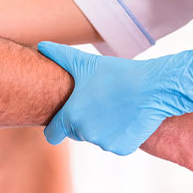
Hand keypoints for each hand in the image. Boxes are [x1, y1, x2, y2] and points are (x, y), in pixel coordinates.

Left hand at [38, 41, 192, 154]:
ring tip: (114, 107)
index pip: (52, 134)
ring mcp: (104, 143)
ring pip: (97, 138)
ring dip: (102, 128)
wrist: (152, 87)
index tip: (62, 120)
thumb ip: (59, 56)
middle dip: (83, 122)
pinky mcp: (123, 148)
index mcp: (70, 116)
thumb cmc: (116, 73)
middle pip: (77, 133)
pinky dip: (120, 134)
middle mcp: (84, 133)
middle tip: (97, 103)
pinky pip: (116, 143)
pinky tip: (126, 116)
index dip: (56, 127)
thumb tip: (40, 44)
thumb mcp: (85, 62)